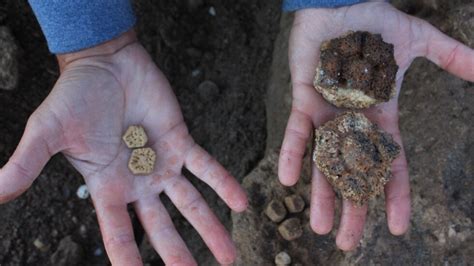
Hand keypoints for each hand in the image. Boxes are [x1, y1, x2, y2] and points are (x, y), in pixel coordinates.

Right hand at [0, 30, 247, 264]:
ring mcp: (162, 163)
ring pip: (190, 203)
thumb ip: (25, 164)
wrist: (104, 65)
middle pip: (161, 227)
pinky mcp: (181, 141)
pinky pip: (207, 166)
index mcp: (107, 187)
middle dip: (178, 253)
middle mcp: (138, 182)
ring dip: (210, 227)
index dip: (127, 256)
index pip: (118, 232)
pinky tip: (242, 203)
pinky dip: (224, 183)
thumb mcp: (46, 133)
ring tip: (230, 255)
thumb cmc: (73, 98)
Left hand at [279, 2, 473, 250]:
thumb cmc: (375, 21)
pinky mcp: (304, 100)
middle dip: (351, 207)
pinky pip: (297, 133)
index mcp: (380, 117)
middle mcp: (352, 123)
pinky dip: (293, 154)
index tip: (395, 227)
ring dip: (322, 193)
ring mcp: (327, 114)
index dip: (392, 195)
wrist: (343, 2)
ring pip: (324, 162)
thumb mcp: (418, 42)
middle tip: (344, 242)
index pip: (390, 164)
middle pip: (353, 174)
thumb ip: (450, 57)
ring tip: (319, 225)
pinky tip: (288, 179)